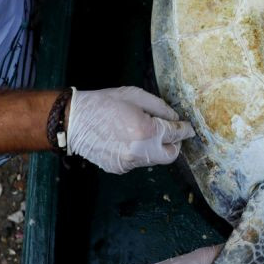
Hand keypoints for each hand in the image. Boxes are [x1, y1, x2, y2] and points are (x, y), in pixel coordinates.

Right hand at [65, 86, 193, 173]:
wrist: (74, 121)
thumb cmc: (104, 103)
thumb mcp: (136, 96)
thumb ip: (160, 108)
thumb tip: (175, 119)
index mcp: (147, 131)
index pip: (176, 133)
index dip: (185, 129)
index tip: (188, 128)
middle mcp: (141, 151)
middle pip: (171, 155)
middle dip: (174, 144)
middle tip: (169, 132)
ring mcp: (129, 162)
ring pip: (154, 159)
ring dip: (155, 148)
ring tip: (142, 132)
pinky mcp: (119, 168)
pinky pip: (137, 162)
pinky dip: (139, 152)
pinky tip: (126, 139)